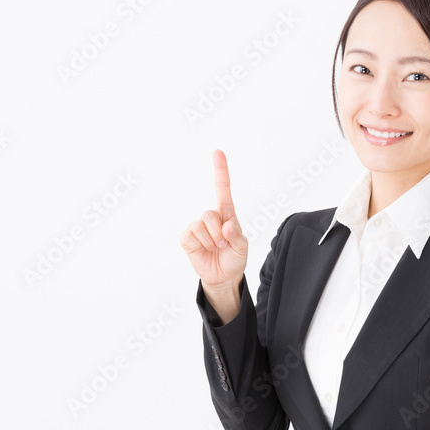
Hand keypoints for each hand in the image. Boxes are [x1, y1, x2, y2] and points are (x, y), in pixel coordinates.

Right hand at [180, 149, 248, 294]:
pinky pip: (191, 234)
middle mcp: (211, 217)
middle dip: (219, 232)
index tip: (218, 152)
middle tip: (223, 244)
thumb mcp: (242, 248)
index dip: (220, 170)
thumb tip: (226, 225)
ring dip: (211, 241)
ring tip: (214, 248)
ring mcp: (198, 227)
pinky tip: (203, 250)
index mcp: (227, 214)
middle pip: (210, 213)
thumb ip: (236, 236)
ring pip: (201, 225)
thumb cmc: (234, 258)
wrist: (222, 277)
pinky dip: (200, 244)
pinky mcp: (187, 238)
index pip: (223, 189)